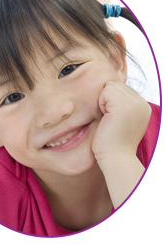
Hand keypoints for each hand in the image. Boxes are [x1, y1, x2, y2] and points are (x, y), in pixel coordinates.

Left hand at [91, 81, 150, 207]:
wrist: (115, 158)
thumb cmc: (113, 142)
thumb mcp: (122, 119)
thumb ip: (121, 103)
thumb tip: (108, 87)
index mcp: (143, 106)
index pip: (121, 88)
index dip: (111, 101)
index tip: (113, 119)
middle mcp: (142, 103)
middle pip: (115, 85)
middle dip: (107, 100)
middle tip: (110, 120)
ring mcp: (134, 103)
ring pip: (110, 87)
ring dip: (103, 101)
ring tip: (108, 119)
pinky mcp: (123, 106)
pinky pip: (105, 91)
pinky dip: (100, 103)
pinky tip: (106, 118)